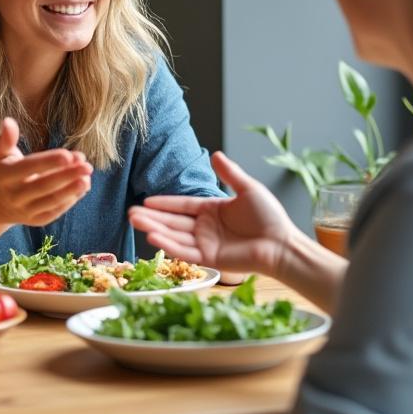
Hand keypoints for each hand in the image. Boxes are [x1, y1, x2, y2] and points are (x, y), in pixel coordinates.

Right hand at [0, 118, 92, 226]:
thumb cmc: (4, 170)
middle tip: (88, 166)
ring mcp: (25, 210)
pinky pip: (55, 211)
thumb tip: (8, 121)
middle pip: (43, 186)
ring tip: (88, 178)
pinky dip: (70, 200)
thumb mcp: (1, 154)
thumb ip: (6, 139)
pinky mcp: (36, 220)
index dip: (48, 162)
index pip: (28, 168)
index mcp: (5, 176)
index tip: (69, 154)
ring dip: (72, 190)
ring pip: (51, 201)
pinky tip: (83, 187)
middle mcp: (14, 195)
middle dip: (67, 176)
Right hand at [129, 152, 302, 276]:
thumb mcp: (248, 189)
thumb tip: (215, 154)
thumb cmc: (270, 217)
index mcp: (212, 210)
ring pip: (175, 236)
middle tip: (130, 212)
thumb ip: (230, 174)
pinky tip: (153, 236)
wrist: (282, 244)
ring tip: (135, 221)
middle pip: (173, 221)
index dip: (164, 203)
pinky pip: (185, 252)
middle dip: (152, 217)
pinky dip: (169, 245)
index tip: (145, 199)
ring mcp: (206, 244)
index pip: (182, 205)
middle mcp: (205, 228)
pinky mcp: (210, 259)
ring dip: (155, 229)